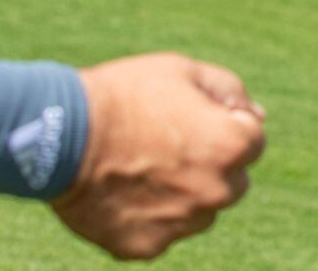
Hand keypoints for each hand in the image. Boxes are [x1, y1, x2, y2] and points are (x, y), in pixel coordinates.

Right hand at [52, 53, 266, 260]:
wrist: (60, 136)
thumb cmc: (125, 95)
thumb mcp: (183, 71)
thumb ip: (230, 92)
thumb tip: (257, 116)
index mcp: (231, 147)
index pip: (252, 141)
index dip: (223, 126)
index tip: (190, 119)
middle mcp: (215, 192)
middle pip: (232, 181)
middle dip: (211, 165)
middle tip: (167, 145)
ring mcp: (180, 224)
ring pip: (199, 211)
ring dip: (185, 194)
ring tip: (143, 169)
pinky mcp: (145, 247)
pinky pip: (162, 232)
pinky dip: (149, 217)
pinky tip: (123, 192)